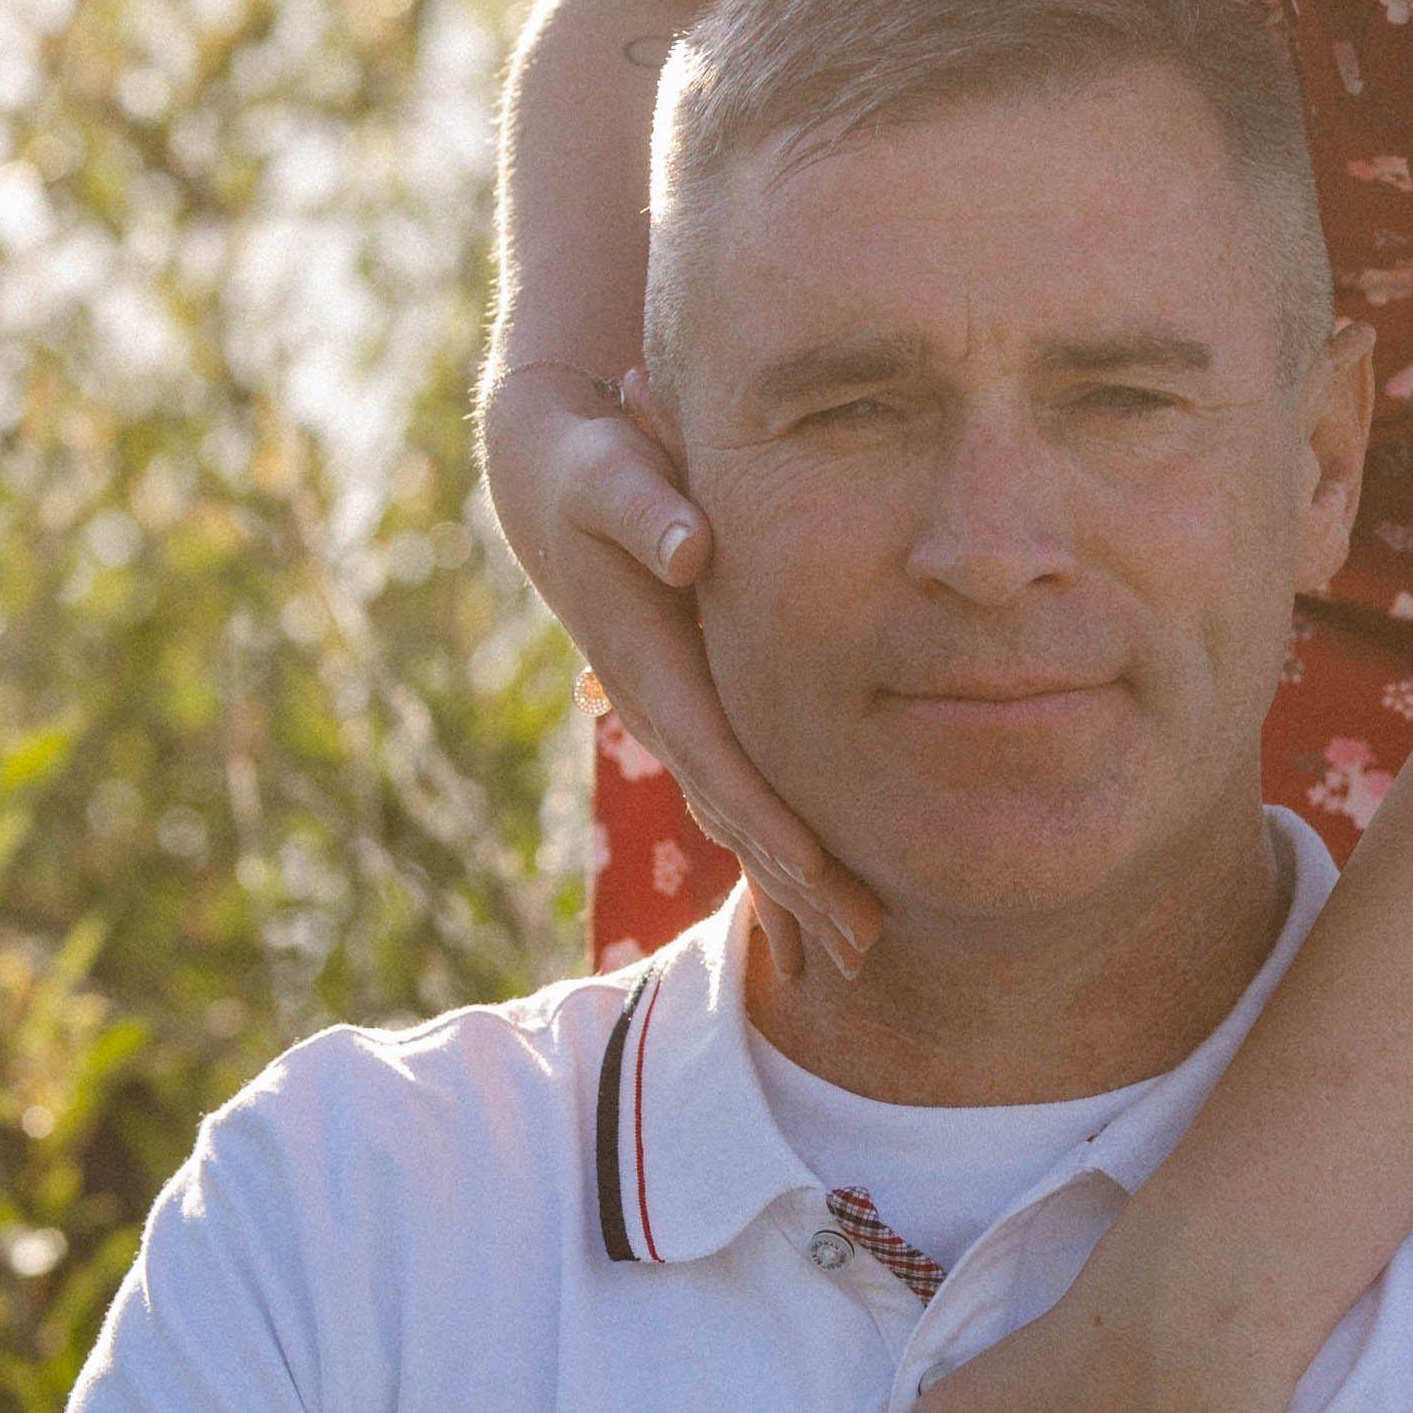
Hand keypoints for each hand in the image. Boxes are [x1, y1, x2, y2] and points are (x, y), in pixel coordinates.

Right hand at [483, 357, 880, 988]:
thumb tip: (691, 549)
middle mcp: (661, 705)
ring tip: (860, 947)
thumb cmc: (588, 466)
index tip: (817, 872)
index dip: (766, 817)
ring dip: (794, 883)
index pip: (717, 756)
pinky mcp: (691, 704)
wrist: (547, 476)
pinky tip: (819, 893)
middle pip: (734, 812)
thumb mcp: (607, 471)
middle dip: (795, 883)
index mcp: (650, 663)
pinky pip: (740, 790)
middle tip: (865, 947)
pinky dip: (778, 846)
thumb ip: (644, 506)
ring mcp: (674, 713)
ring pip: (740, 815)